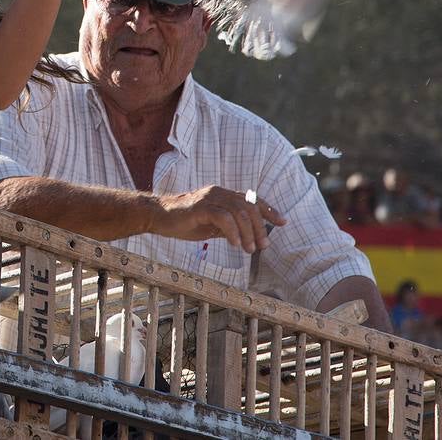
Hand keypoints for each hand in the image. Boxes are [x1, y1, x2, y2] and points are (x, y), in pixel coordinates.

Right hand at [150, 185, 286, 253]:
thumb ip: (229, 226)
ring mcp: (209, 198)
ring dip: (248, 233)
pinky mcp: (200, 207)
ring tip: (248, 249)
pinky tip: (234, 244)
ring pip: (239, 212)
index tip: (282, 222)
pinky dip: (232, 231)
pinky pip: (223, 217)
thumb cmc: (185, 221)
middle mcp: (219, 193)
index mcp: (223, 195)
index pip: (252, 200)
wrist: (158, 217)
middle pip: (249, 207)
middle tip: (262, 246)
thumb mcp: (212, 225)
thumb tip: (249, 236)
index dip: (269, 210)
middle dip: (260, 228)